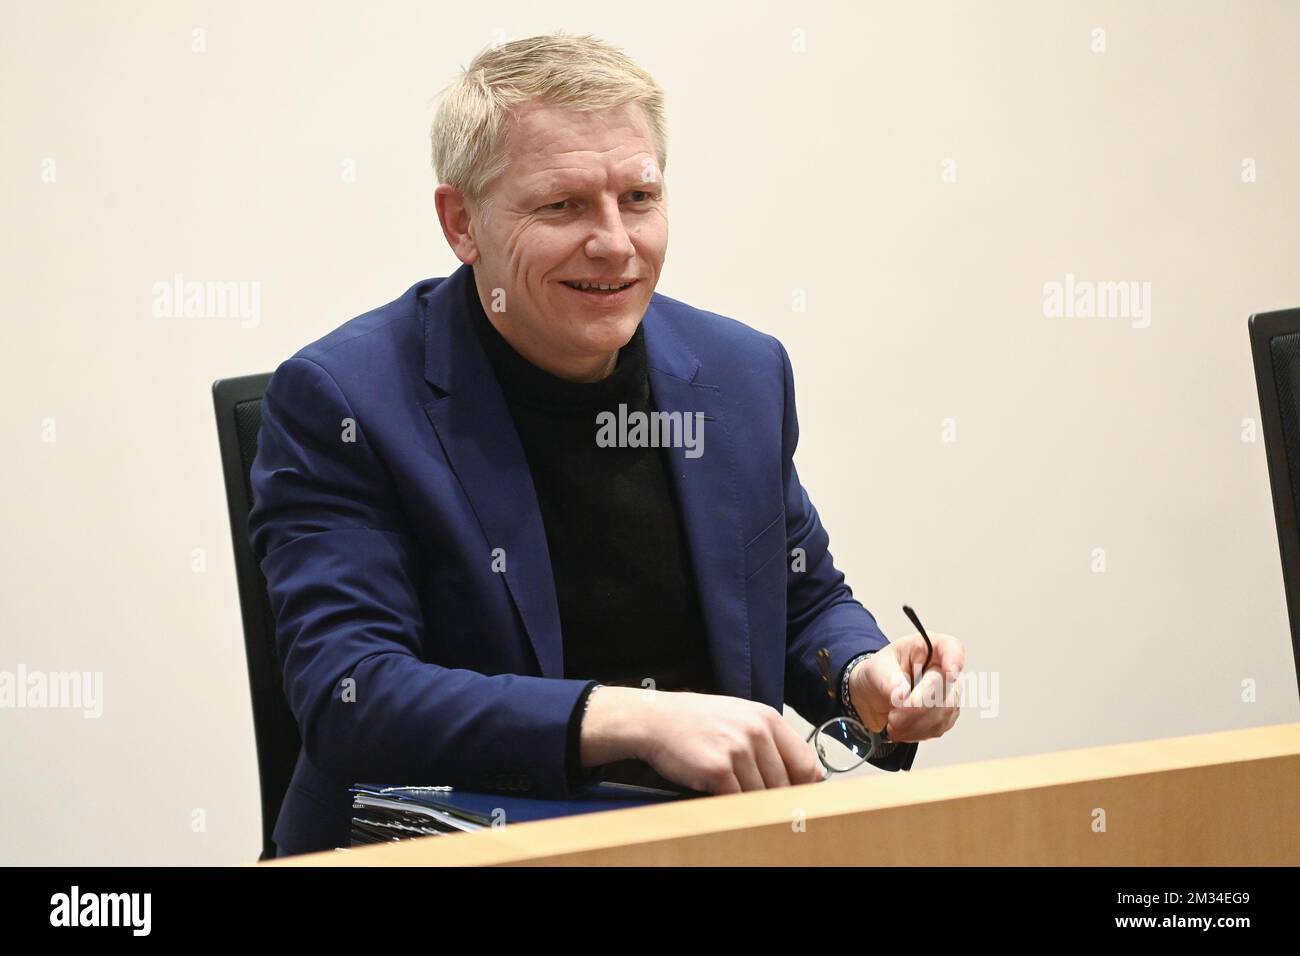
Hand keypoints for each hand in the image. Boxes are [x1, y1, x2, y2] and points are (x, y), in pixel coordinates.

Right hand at [589, 688, 825, 792]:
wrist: (654, 719)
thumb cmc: (696, 721)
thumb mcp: (739, 717)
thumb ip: (768, 741)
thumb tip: (798, 776)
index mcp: (767, 718)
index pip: (806, 764)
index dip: (805, 789)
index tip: (798, 802)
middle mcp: (757, 731)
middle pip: (786, 785)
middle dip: (775, 802)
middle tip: (767, 813)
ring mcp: (738, 749)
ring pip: (761, 796)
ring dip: (751, 805)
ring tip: (738, 803)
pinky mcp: (718, 768)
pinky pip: (737, 801)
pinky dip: (731, 808)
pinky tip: (721, 801)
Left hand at [849, 632, 963, 742]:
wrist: (873, 697)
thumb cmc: (878, 674)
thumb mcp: (876, 669)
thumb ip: (888, 680)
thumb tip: (902, 695)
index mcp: (927, 648)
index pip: (952, 648)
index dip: (955, 659)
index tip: (950, 673)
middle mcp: (942, 669)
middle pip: (945, 687)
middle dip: (917, 706)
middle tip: (894, 716)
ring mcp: (948, 694)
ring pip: (943, 712)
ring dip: (915, 724)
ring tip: (892, 724)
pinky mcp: (945, 715)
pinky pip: (938, 727)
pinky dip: (917, 732)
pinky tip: (901, 729)